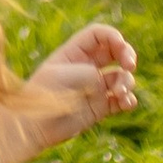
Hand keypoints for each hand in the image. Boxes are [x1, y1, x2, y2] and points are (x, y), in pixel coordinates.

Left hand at [0, 22, 137, 162]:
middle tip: (130, 65)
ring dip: (127, 82)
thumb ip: (90, 73)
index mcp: (74, 53)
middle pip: (115, 52)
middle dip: (127, 55)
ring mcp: (94, 87)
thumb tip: (108, 82)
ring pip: (121, 77)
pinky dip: (128, 100)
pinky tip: (126, 103)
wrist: (33, 127)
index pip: (99, 35)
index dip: (113, 36)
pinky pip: (121, 100)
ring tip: (120, 93)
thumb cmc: (42, 96)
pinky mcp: (100, 107)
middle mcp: (87, 67)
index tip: (121, 46)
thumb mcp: (65, 76)